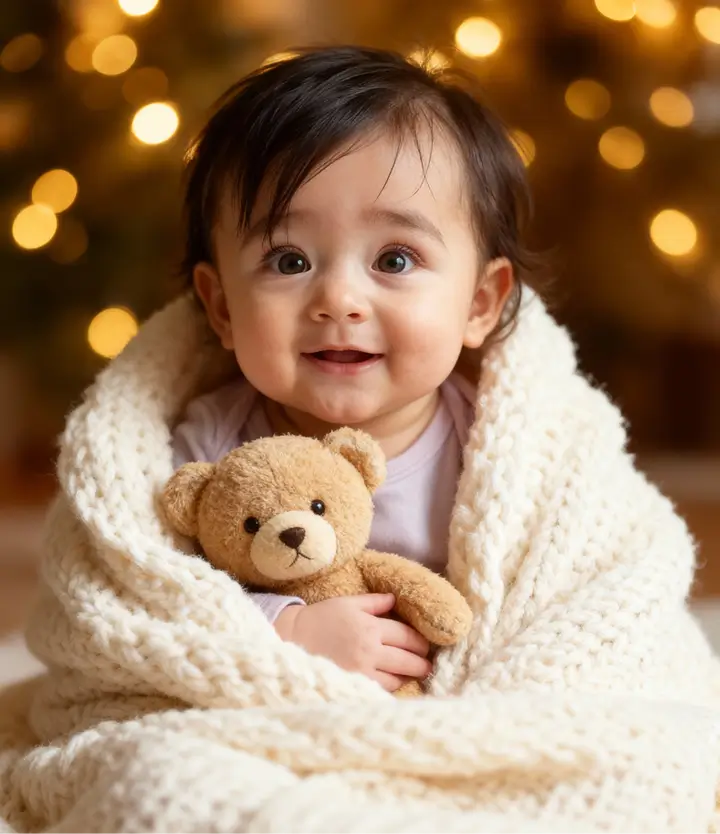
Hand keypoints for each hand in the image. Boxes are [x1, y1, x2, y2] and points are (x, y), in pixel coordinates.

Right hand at [274, 594, 431, 691]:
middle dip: (421, 663)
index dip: (421, 642)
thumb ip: (374, 602)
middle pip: (407, 660)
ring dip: (408, 676)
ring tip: (413, 674)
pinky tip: (394, 683)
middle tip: (427, 665)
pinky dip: (390, 687)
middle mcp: (369, 650)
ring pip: (397, 678)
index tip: (426, 646)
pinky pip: (380, 690)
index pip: (406, 636)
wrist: (294, 638)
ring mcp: (362, 670)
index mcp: (371, 627)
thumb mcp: (349, 603)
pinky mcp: (353, 685)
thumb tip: (394, 598)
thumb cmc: (323, 618)